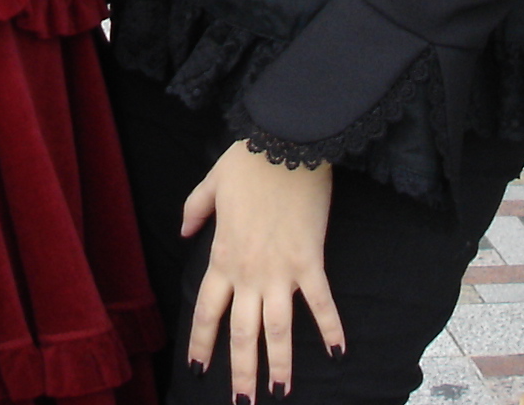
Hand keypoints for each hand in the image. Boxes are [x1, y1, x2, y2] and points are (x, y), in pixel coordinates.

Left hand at [183, 144, 342, 400]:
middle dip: (241, 373)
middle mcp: (249, 273)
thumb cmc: (247, 162)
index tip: (198, 370)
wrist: (285, 144)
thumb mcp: (211, 184)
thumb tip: (183, 232)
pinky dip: (331, 328)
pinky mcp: (310, 262)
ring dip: (280, 365)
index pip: (207, 311)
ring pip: (279, 330)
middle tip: (242, 404)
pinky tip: (339, 354)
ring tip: (280, 394)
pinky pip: (321, 303)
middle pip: (242, 334)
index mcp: (221, 258)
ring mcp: (280, 271)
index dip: (202, 344)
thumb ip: (194, 210)